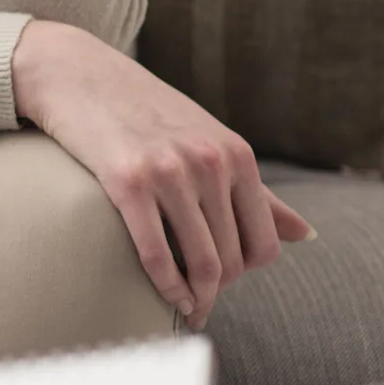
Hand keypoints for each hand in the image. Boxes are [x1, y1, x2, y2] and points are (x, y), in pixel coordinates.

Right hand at [11, 19, 317, 329]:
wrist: (77, 74)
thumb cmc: (143, 112)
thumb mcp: (208, 142)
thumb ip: (257, 192)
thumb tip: (306, 234)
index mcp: (236, 155)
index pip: (263, 241)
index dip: (245, 273)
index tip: (222, 281)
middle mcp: (210, 163)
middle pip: (231, 258)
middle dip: (217, 291)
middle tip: (199, 304)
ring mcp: (169, 172)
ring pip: (200, 262)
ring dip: (195, 298)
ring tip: (186, 310)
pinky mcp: (126, 181)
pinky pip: (156, 253)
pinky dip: (164, 286)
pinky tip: (163, 296)